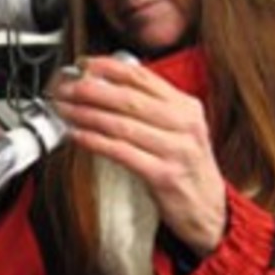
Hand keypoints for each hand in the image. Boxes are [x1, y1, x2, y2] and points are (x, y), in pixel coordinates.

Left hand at [51, 56, 226, 255]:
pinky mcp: (164, 176)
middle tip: (65, 88)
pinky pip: (122, 153)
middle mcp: (184, 124)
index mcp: (186, 106)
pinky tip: (78, 136)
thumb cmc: (186, 166)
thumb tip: (105, 86)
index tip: (83, 64)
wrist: (209, 210)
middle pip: (128, 98)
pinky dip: (95, 142)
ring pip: (122, 125)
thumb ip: (150, 106)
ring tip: (65, 109)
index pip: (143, 77)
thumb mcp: (179, 128)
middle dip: (91, 90)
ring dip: (86, 115)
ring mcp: (176, 150)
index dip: (109, 67)